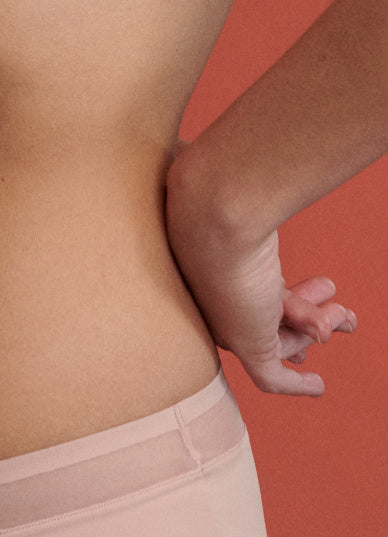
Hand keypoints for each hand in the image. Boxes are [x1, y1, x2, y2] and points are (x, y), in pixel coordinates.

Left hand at [166, 150, 356, 396]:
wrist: (214, 206)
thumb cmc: (219, 183)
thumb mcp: (234, 179)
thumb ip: (237, 170)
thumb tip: (226, 129)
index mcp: (212, 271)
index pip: (251, 293)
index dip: (290, 296)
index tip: (326, 285)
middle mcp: (216, 301)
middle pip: (264, 321)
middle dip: (306, 316)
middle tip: (340, 309)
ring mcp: (230, 323)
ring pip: (276, 344)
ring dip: (312, 334)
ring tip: (342, 319)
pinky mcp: (246, 343)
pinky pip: (272, 379)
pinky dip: (296, 386)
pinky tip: (319, 388)